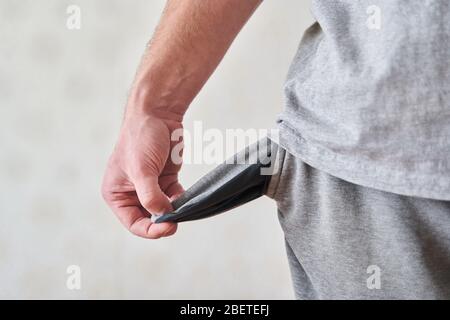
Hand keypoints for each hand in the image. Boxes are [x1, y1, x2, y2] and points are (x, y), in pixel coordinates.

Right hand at [102, 111, 183, 238]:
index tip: (169, 228)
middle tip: (177, 220)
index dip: (151, 230)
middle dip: (163, 221)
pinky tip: (185, 197)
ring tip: (182, 206)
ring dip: (174, 211)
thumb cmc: (141, 139)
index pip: (133, 223)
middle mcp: (131, 193)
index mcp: (116, 194)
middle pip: (149, 219)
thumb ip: (151, 196)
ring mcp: (149, 187)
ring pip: (163, 210)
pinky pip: (174, 198)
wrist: (158, 115)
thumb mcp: (142, 170)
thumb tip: (163, 216)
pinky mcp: (164, 180)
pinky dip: (181, 200)